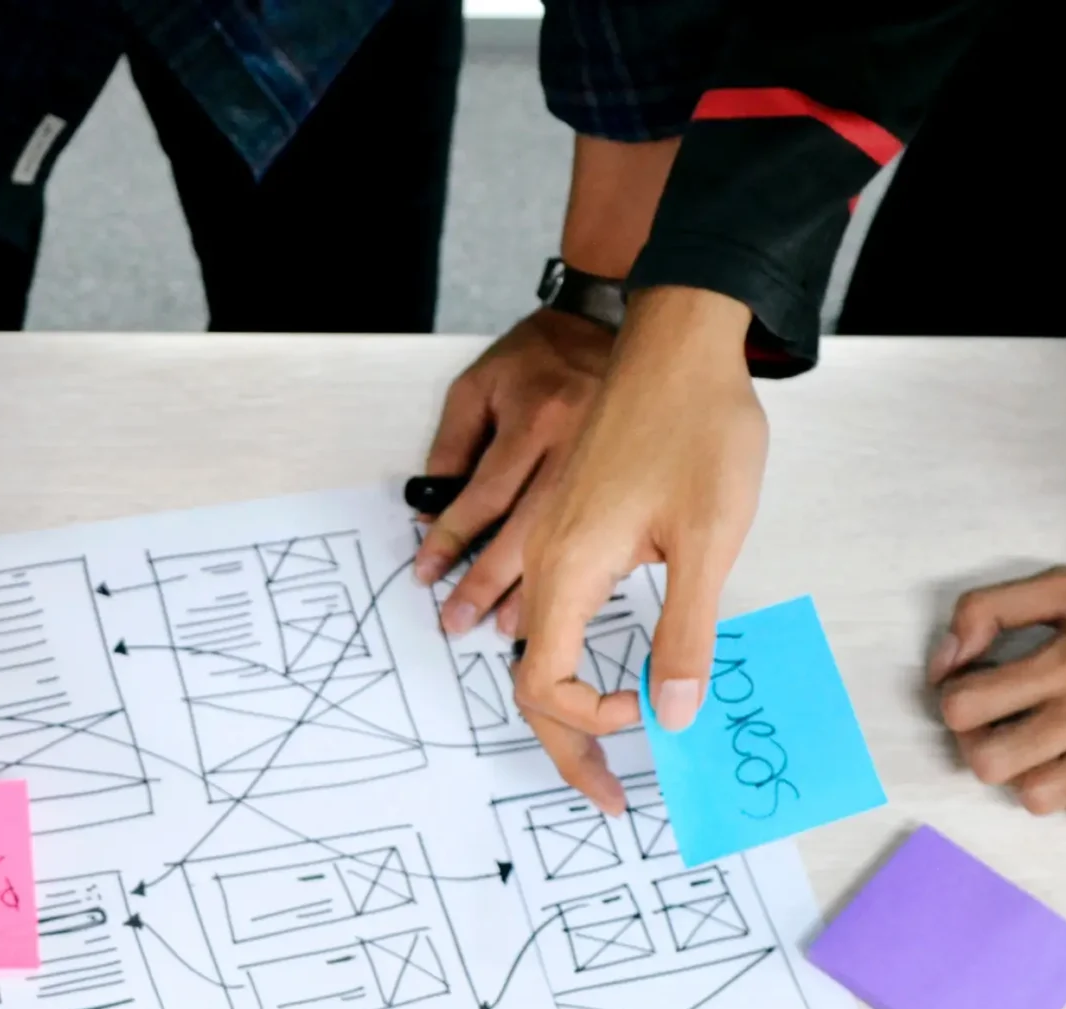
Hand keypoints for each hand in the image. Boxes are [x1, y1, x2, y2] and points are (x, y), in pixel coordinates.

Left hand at [411, 309, 614, 636]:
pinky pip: (609, 533)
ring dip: (536, 590)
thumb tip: (432, 512)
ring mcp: (615, 461)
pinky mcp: (640, 475)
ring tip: (508, 628)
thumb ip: (452, 445)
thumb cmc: (540, 356)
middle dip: (488, 581)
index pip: (484, 494)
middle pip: (526, 528)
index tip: (425, 574)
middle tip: (459, 622)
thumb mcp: (479, 384)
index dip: (452, 539)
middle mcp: (576, 442)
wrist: (623, 323)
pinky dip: (586, 571)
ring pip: (569, 538)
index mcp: (535, 416)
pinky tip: (569, 601)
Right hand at [512, 287, 766, 812]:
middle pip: (526, 681)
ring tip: (598, 748)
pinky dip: (565, 661)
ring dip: (560, 708)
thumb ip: (685, 631)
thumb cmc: (698, 425)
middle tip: (606, 795)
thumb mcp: (709, 538)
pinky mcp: (571, 526)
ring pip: (532, 649)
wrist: (682, 339)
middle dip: (563, 746)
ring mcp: (553, 542)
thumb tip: (672, 713)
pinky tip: (600, 674)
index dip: (588, 722)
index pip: (544, 684)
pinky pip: (548, 612)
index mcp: (570, 568)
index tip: (648, 715)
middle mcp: (547, 561)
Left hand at [932, 567, 1065, 826]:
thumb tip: (944, 660)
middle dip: (982, 747)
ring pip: (1038, 798)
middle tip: (1002, 729)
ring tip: (1047, 752)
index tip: (976, 692)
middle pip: (989, 763)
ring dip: (1030, 777)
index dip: (956, 701)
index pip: (963, 705)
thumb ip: (991, 608)